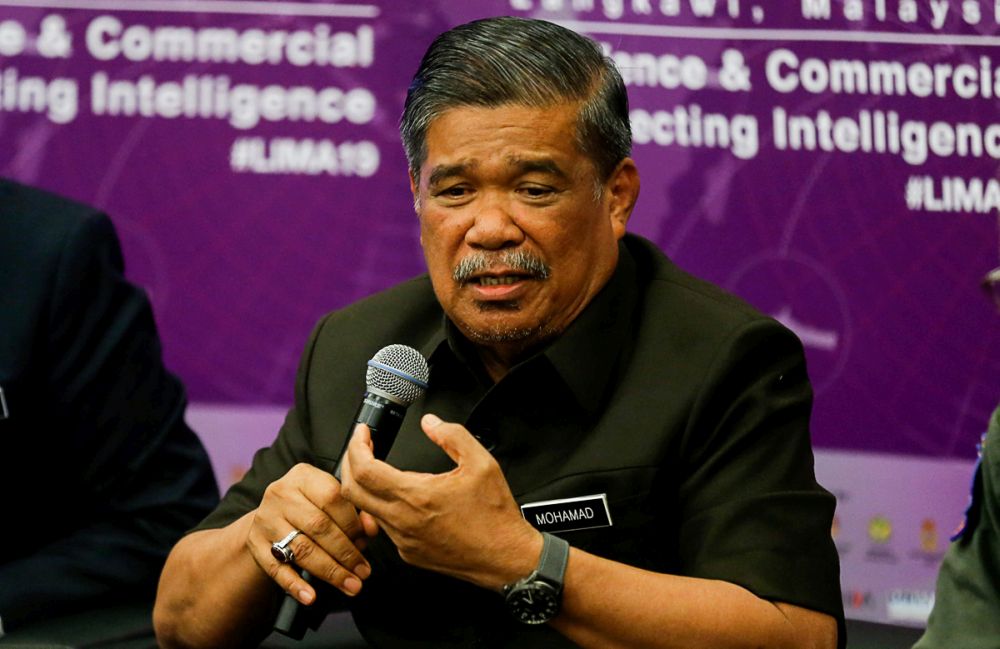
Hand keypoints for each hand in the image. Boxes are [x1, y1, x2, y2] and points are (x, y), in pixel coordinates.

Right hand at [246, 463, 377, 603]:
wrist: (271, 517)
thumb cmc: (311, 508)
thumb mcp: (330, 501)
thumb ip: (354, 512)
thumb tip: (372, 528)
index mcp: (303, 476)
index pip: (332, 498)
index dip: (353, 523)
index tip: (367, 543)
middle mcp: (281, 494)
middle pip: (318, 526)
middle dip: (345, 553)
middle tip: (363, 572)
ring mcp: (265, 519)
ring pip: (301, 549)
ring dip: (329, 571)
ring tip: (350, 585)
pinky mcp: (255, 544)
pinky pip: (276, 568)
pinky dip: (295, 585)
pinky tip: (311, 597)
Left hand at [340, 415, 541, 590]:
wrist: (506, 557)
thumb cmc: (495, 517)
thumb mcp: (481, 463)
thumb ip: (452, 436)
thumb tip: (431, 423)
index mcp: (416, 496)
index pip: (364, 470)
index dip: (357, 446)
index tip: (363, 434)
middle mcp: (403, 521)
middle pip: (352, 491)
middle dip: (350, 463)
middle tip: (362, 447)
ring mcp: (403, 541)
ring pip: (366, 510)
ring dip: (364, 486)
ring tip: (377, 468)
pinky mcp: (409, 553)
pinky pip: (384, 527)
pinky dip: (381, 507)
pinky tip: (398, 496)